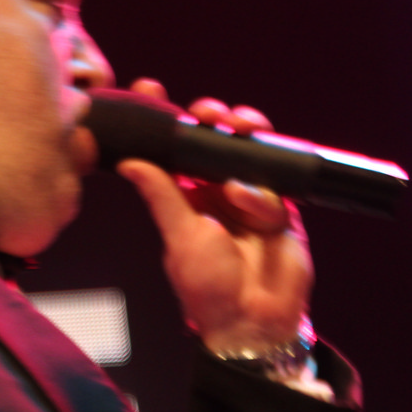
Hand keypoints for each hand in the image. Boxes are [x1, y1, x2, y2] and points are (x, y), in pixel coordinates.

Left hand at [116, 79, 312, 354]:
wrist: (254, 321)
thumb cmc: (208, 287)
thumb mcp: (180, 237)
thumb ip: (162, 197)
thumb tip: (130, 162)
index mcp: (185, 195)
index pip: (173, 148)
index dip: (164, 119)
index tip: (151, 90)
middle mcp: (216, 191)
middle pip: (214, 140)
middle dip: (212, 117)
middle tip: (207, 111)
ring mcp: (250, 197)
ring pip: (248, 151)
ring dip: (242, 133)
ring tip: (236, 126)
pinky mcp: (282, 209)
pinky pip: (272, 186)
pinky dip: (258, 190)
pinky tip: (246, 199)